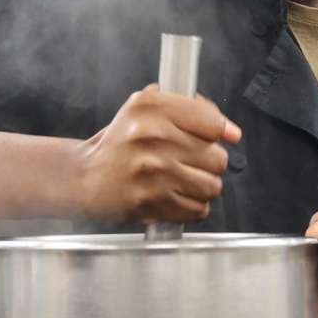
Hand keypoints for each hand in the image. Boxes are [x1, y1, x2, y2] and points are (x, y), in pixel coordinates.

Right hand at [70, 86, 241, 223]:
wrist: (85, 178)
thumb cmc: (120, 144)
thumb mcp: (145, 110)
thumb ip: (191, 110)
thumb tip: (232, 131)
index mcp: (150, 108)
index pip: (213, 123)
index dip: (216, 133)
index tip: (211, 138)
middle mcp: (151, 137)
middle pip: (217, 157)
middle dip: (206, 162)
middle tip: (185, 161)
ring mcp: (152, 172)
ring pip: (212, 186)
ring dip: (201, 187)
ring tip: (180, 180)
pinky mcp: (152, 202)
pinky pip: (198, 209)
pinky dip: (191, 207)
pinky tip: (173, 196)